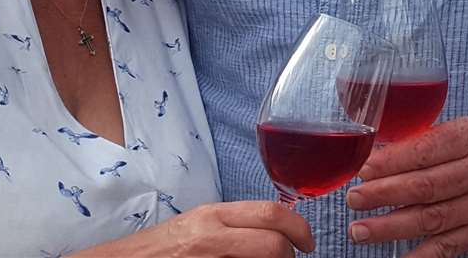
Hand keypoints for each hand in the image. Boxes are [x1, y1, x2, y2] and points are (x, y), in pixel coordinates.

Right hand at [78, 202, 314, 256]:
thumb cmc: (160, 250)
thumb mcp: (198, 227)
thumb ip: (232, 227)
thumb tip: (274, 236)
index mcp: (213, 215)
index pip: (271, 213)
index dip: (299, 228)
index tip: (307, 243)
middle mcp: (212, 233)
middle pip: (275, 241)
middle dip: (294, 253)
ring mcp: (208, 256)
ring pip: (265, 257)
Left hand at [344, 117, 467, 257]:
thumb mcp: (462, 129)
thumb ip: (424, 139)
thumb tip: (374, 156)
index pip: (425, 151)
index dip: (390, 163)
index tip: (362, 170)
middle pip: (426, 187)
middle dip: (384, 194)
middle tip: (354, 199)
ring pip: (433, 220)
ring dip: (391, 227)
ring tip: (361, 230)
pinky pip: (449, 246)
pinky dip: (422, 255)